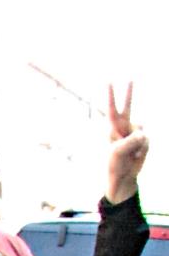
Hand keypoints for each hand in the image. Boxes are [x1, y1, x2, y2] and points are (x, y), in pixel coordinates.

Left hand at [106, 82, 148, 203]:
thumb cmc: (114, 164)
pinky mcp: (144, 139)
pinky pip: (147, 140)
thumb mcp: (118, 153)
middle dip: (128, 93)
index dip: (111, 96)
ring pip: (141, 129)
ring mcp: (134, 132)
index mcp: (112, 129)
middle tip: (130, 78)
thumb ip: (130, 141)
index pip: (112, 110)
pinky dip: (143, 148)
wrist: (123, 176)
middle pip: (128, 107)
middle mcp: (123, 127)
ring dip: (137, 143)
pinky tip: (136, 155)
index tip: (109, 82)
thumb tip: (143, 133)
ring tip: (130, 154)